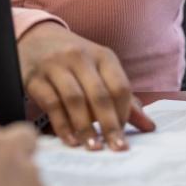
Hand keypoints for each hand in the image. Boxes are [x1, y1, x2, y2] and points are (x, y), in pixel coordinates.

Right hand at [17, 21, 154, 150]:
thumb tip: (150, 126)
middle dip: (109, 125)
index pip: (120, 86)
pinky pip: (51, 103)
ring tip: (93, 147)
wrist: (36, 37)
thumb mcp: (101, 69)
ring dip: (86, 127)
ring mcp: (55, 66)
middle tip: (116, 148)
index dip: (124, 113)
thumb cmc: (75, 59)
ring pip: (75, 99)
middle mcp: (80, 57)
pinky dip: (62, 125)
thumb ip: (122, 97)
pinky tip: (71, 140)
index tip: (123, 133)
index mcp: (102, 56)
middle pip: (99, 95)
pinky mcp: (35, 77)